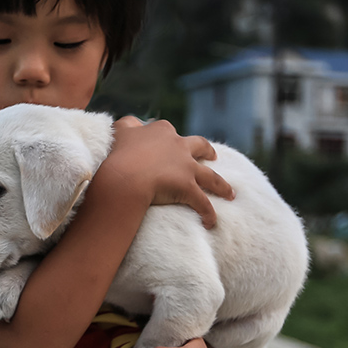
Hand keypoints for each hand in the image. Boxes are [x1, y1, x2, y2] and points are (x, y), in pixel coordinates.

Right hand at [103, 117, 233, 228]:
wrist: (124, 176)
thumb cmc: (117, 154)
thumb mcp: (120, 131)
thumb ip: (126, 125)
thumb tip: (130, 124)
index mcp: (161, 131)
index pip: (168, 130)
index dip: (170, 137)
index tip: (170, 141)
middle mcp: (178, 146)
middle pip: (199, 146)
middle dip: (207, 151)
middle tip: (212, 156)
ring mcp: (186, 167)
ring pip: (211, 177)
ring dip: (222, 186)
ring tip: (230, 193)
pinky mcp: (188, 188)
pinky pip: (203, 204)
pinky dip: (209, 214)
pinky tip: (211, 223)